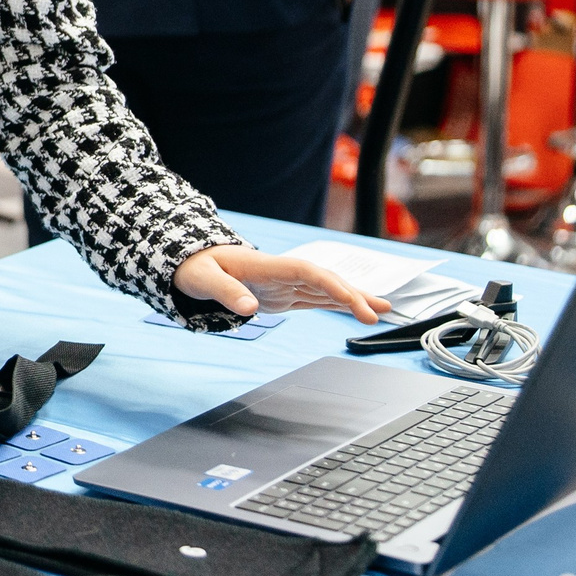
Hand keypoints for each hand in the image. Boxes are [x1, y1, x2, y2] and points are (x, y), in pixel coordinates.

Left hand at [174, 244, 390, 323]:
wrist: (192, 259)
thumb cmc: (195, 266)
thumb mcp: (202, 279)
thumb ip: (225, 292)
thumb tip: (248, 310)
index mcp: (265, 265)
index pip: (306, 271)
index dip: (330, 284)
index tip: (350, 299)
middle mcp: (282, 272)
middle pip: (324, 281)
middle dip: (351, 296)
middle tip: (375, 315)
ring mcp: (285, 283)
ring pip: (326, 290)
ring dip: (353, 300)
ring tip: (384, 311)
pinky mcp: (284, 294)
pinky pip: (316, 299)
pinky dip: (338, 305)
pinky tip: (358, 310)